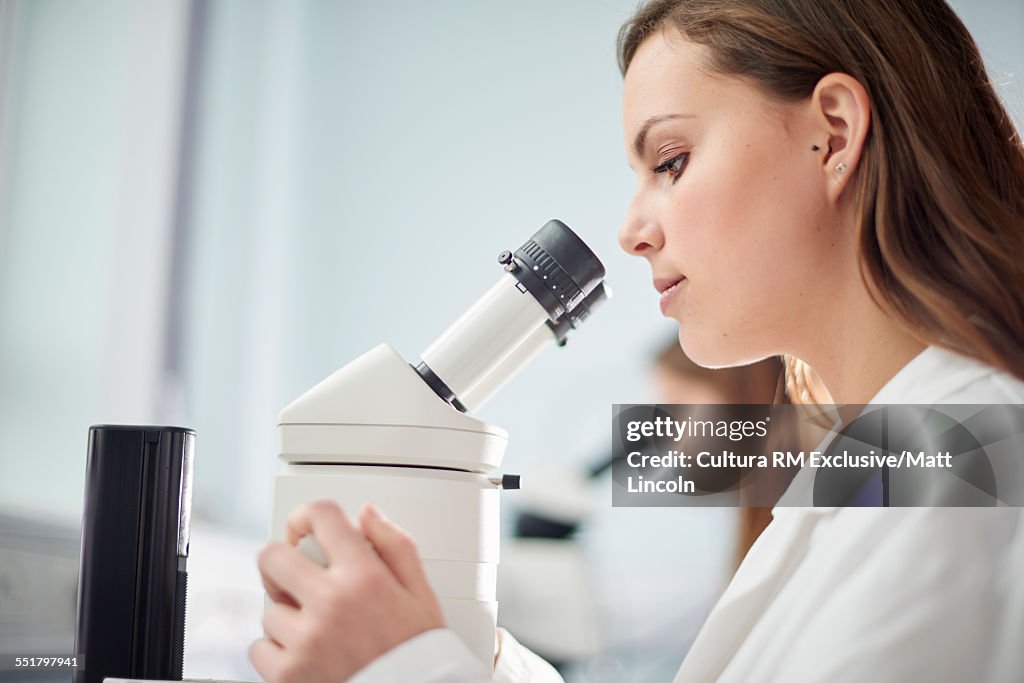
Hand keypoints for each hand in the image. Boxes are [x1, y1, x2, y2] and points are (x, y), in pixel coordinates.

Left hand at [249, 500, 444, 682]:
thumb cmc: (418, 654)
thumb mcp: (421, 595)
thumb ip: (396, 547)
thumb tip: (367, 515)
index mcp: (365, 577)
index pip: (322, 517)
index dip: (306, 516)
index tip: (304, 528)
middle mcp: (331, 603)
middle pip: (272, 557)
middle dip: (280, 562)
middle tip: (295, 577)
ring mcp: (306, 640)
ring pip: (269, 609)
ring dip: (288, 617)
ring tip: (319, 632)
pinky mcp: (288, 674)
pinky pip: (259, 649)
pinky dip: (277, 652)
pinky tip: (306, 655)